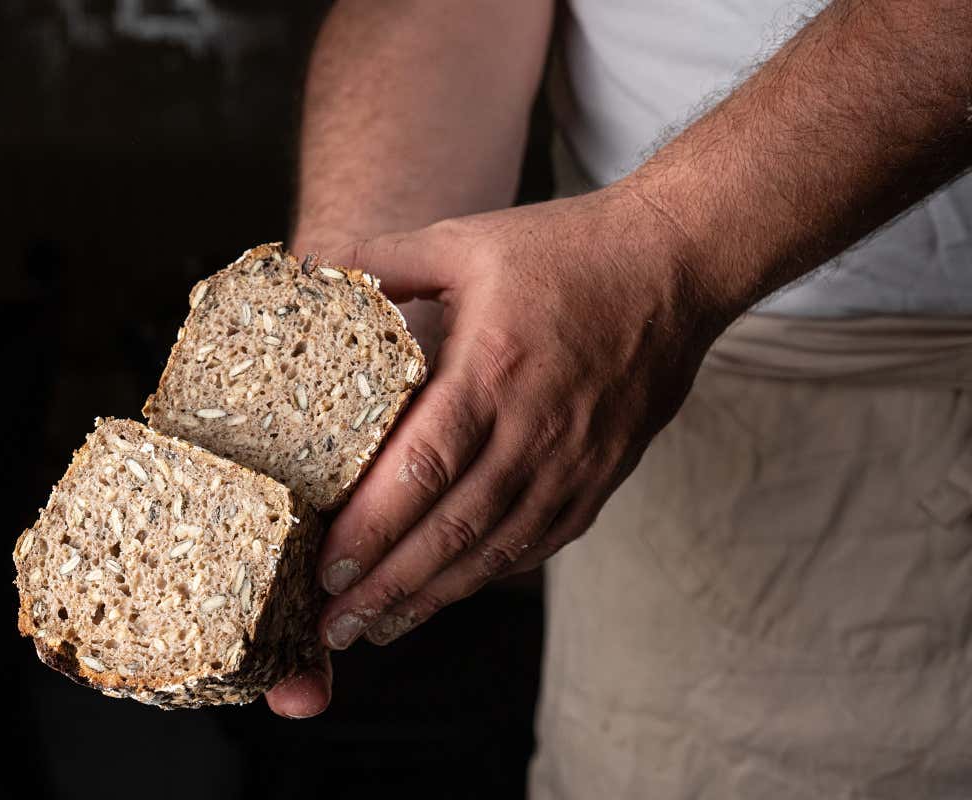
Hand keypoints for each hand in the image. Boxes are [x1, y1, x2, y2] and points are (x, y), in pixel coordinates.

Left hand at [312, 185, 725, 650]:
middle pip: (454, 529)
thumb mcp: (465, 240)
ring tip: (378, 627)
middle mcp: (537, 429)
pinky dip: (487, 574)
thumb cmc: (567, 251)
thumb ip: (383, 259)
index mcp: (495, 370)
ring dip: (433, 596)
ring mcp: (575, 462)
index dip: (372, 527)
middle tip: (332, 626)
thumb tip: (312, 272)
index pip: (423, 467)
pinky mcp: (599, 477)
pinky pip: (538, 542)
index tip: (325, 568)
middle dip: (387, 586)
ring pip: (496, 550)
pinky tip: (446, 591)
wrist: (675, 267)